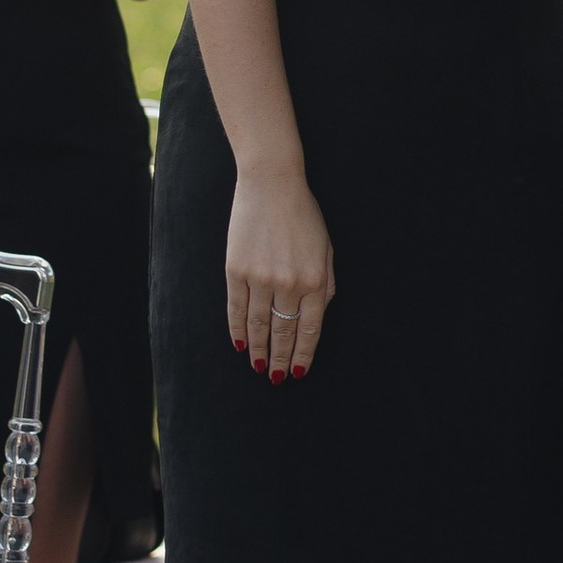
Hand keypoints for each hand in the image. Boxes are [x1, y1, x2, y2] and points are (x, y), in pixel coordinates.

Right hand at [225, 167, 332, 379]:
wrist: (272, 184)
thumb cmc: (303, 214)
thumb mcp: (326, 248)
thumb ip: (326, 282)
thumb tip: (319, 313)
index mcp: (315, 280)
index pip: (309, 329)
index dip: (304, 354)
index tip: (299, 372)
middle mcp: (288, 284)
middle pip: (284, 332)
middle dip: (282, 359)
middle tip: (278, 379)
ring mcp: (260, 278)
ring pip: (258, 326)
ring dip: (259, 350)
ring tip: (259, 367)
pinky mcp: (236, 270)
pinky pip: (236, 309)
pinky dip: (237, 330)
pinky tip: (240, 344)